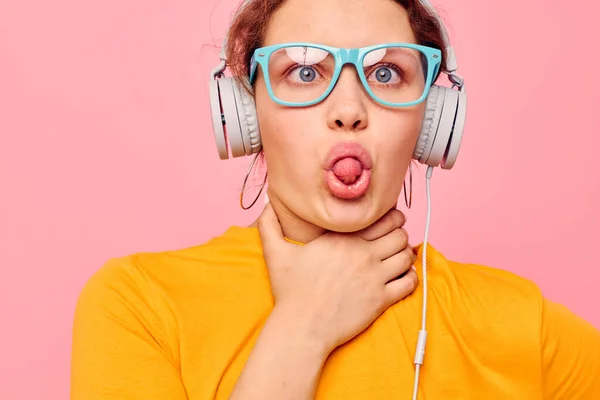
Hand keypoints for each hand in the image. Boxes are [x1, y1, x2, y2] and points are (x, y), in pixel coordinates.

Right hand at [257, 204, 417, 353]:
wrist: (301, 326)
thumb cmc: (290, 291)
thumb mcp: (275, 253)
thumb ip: (269, 225)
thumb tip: (264, 204)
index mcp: (342, 238)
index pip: (382, 217)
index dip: (391, 216)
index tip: (387, 221)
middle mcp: (363, 253)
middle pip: (399, 233)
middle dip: (400, 233)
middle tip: (394, 239)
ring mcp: (374, 276)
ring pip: (407, 255)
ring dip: (406, 254)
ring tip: (398, 257)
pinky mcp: (381, 299)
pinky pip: (409, 282)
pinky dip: (411, 277)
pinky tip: (402, 278)